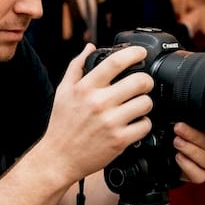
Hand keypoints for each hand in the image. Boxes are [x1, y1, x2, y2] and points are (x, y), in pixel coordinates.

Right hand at [38, 44, 154, 183]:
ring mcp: (110, 122)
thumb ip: (76, 66)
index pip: (115, 62)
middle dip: (146, 81)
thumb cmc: (62, 124)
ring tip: (137, 106)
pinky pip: (145, 125)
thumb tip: (90, 47)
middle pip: (139, 81)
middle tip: (143, 84)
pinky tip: (134, 123)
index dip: (134, 53)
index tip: (141, 53)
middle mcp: (98, 103)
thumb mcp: (63, 91)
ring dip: (145, 103)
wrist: (59, 158)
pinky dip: (143, 123)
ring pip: (146, 103)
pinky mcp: (119, 140)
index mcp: (85, 88)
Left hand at [171, 122, 204, 183]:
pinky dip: (188, 166)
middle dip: (196, 136)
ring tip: (177, 142)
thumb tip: (179, 102)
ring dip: (191, 150)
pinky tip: (178, 157)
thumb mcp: (183, 120)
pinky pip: (200, 176)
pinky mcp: (199, 175)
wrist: (166, 154)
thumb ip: (190, 116)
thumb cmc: (177, 133)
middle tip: (179, 128)